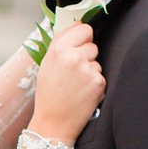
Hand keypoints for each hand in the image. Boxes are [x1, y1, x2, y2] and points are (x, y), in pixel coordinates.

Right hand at [30, 19, 103, 144]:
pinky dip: (94, 84)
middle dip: (86, 55)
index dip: (83, 36)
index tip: (80, 43)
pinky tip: (82, 93)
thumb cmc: (49, 94)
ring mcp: (88, 70)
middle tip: (73, 71)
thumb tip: (78, 26)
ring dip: (90, 70)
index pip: (84, 28)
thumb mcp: (47, 64)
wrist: (53, 123)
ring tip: (76, 85)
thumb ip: (61, 43)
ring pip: (96, 61)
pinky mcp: (98, 83)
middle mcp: (73, 57)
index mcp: (58, 49)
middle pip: (92, 44)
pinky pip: (100, 76)